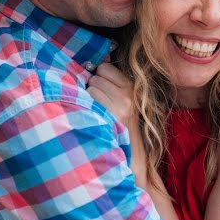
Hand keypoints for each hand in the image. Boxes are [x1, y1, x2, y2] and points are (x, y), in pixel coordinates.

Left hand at [87, 64, 147, 185]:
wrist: (133, 156)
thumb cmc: (122, 127)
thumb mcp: (124, 102)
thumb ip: (112, 83)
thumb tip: (89, 64)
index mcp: (132, 88)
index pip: (105, 68)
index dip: (98, 77)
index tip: (101, 90)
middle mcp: (128, 94)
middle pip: (96, 76)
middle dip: (92, 87)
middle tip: (99, 104)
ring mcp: (120, 104)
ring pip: (91, 87)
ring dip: (88, 97)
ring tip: (97, 112)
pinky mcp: (111, 114)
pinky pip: (89, 98)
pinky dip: (86, 106)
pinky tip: (94, 117)